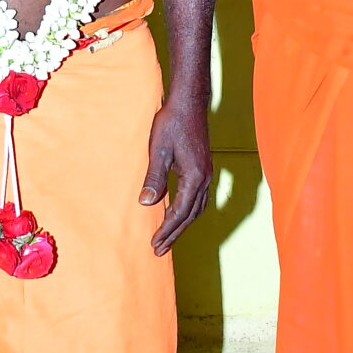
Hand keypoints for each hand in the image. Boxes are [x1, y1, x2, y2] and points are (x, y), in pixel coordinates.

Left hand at [138, 98, 212, 255]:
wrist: (189, 102)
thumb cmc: (172, 123)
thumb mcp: (159, 150)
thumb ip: (154, 178)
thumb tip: (146, 203)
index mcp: (195, 177)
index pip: (180, 212)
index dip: (167, 230)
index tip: (154, 244)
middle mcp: (204, 178)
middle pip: (190, 215)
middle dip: (174, 234)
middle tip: (159, 250)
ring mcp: (206, 174)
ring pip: (196, 208)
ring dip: (182, 225)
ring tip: (167, 238)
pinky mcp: (203, 168)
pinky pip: (197, 198)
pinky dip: (187, 211)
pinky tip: (176, 213)